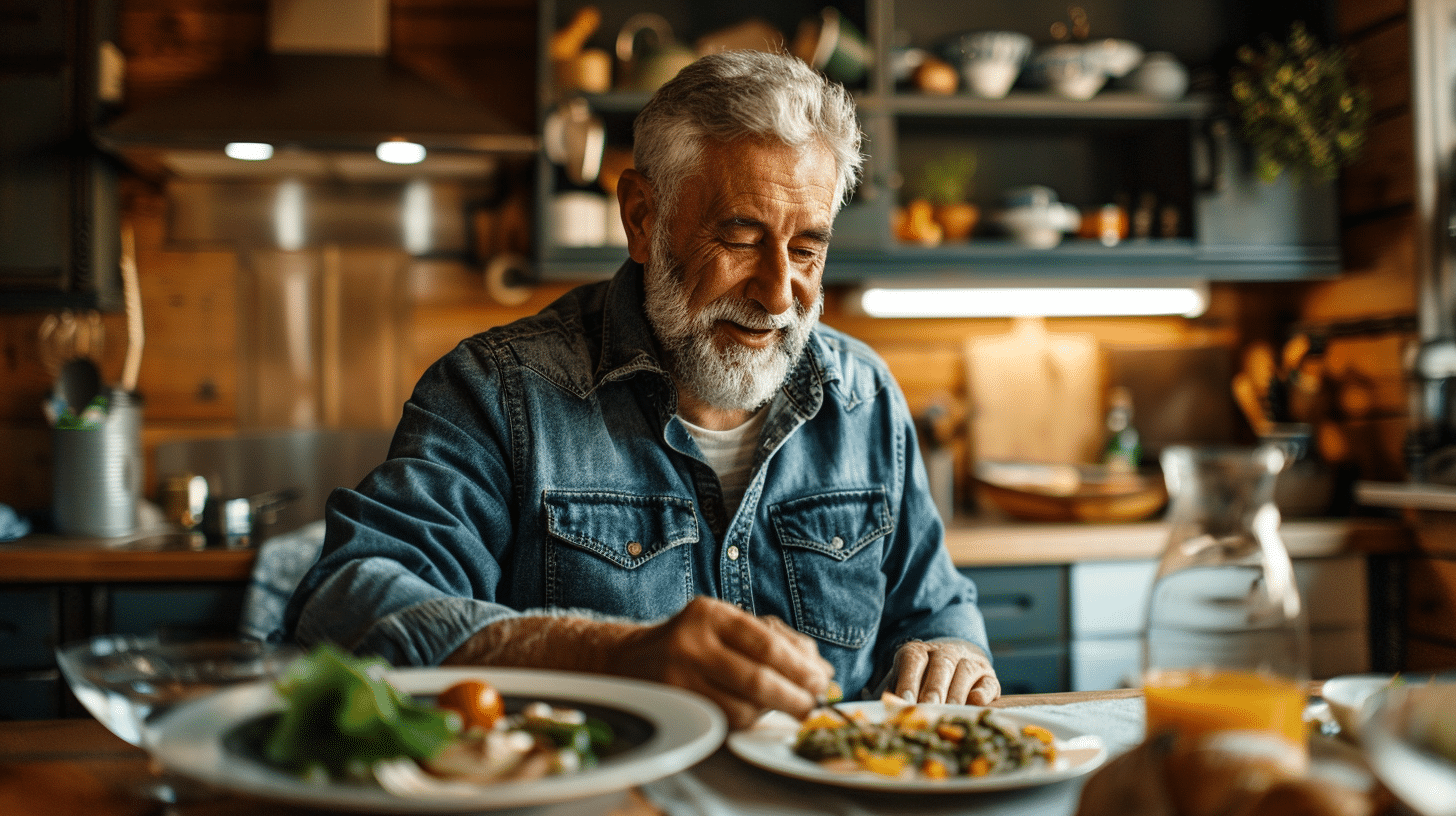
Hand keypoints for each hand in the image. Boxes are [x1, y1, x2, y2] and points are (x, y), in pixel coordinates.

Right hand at [609, 597, 833, 728]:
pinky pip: (723, 723)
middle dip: (794, 697)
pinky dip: (748, 722)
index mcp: (712, 615)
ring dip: (772, 713)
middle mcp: (691, 643)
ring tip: (786, 709)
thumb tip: (821, 669)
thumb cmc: (694, 641)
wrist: (632, 660)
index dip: (800, 667)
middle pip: (757, 679)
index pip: (766, 643)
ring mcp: (679, 678)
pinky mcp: (674, 706)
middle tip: (813, 707)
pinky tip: (757, 713)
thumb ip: (776, 640)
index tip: (822, 681)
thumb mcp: (728, 625)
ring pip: (742, 708)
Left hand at [888, 639, 998, 704]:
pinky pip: (989, 682)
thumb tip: (879, 706)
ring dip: (956, 693)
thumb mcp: (900, 686)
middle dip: (934, 688)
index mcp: (918, 652)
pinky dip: (984, 692)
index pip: (913, 659)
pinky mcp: (988, 677)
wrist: (950, 670)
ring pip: (965, 670)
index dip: (909, 680)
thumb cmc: (918, 685)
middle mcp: (944, 652)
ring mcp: (969, 662)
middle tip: (928, 708)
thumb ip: (891, 696)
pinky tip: (975, 703)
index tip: (905, 701)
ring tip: (948, 712)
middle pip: (941, 664)